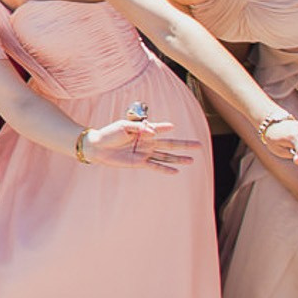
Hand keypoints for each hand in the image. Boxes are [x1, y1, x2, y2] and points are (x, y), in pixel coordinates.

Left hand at [77, 117, 194, 171]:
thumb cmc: (109, 133)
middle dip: (184, 145)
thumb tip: (155, 133)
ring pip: (166, 156)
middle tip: (199, 145)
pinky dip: (165, 169)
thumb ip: (140, 128)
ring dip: (178, 158)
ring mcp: (144, 153)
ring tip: (192, 160)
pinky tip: (176, 171)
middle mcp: (147, 142)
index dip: (165, 127)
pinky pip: (155, 166)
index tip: (172, 127)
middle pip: (170, 144)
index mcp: (144, 131)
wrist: (97, 146)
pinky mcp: (139, 163)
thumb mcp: (124, 126)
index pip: (159, 128)